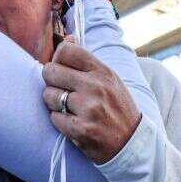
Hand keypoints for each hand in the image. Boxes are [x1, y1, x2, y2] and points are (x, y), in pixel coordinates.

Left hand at [40, 36, 139, 163]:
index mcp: (103, 71)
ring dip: (53, 101)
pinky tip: (71, 121)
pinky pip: (53, 117)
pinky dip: (59, 120)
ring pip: (49, 95)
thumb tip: (68, 38)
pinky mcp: (80, 130)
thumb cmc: (117, 108)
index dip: (57, 58)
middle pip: (51, 71)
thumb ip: (87, 59)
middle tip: (61, 88)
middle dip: (51, 80)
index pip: (66, 51)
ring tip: (67, 106)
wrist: (132, 143)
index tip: (61, 67)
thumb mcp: (110, 79)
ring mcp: (88, 109)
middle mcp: (96, 87)